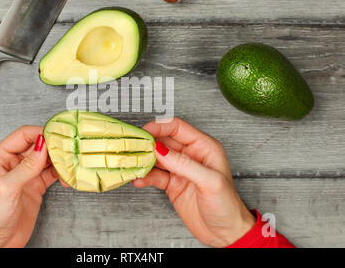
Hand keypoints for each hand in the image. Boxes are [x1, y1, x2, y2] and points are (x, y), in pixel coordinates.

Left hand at [0, 126, 57, 247]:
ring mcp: (25, 174)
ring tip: (69, 161)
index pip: (23, 135)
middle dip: (54, 146)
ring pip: (47, 158)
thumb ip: (27, 166)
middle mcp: (13, 162)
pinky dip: (61, 172)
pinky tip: (66, 174)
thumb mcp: (7, 188)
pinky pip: (51, 172)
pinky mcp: (35, 185)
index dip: (40, 133)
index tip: (56, 135)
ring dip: (59, 159)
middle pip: (38, 145)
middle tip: (68, 147)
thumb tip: (42, 146)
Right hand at [132, 118, 254, 247]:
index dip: (160, 127)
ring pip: (157, 158)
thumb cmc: (227, 206)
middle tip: (133, 147)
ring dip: (143, 160)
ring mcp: (180, 169)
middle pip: (164, 140)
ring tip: (132, 164)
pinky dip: (145, 177)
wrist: (225, 232)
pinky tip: (138, 180)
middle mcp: (191, 155)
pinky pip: (155, 175)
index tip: (144, 131)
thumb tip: (161, 150)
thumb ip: (184, 164)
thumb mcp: (209, 182)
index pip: (178, 128)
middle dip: (147, 143)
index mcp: (204, 147)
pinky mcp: (172, 184)